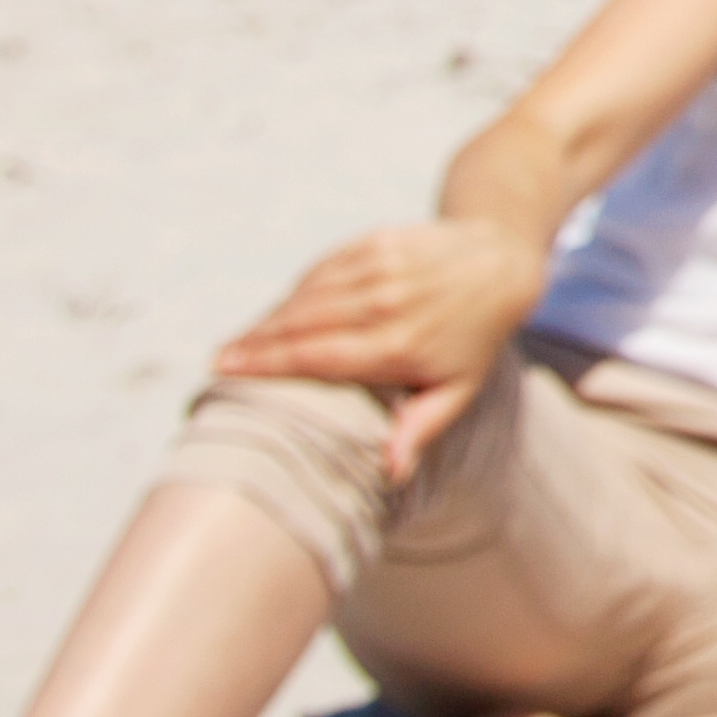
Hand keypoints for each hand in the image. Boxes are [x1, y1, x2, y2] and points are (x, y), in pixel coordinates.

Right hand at [209, 216, 553, 483]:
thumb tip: (390, 473)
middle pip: (299, 325)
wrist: (501, 263)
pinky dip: (295, 292)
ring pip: (305, 295)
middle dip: (252, 343)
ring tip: (237, 342)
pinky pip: (321, 269)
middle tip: (216, 363)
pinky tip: (277, 311)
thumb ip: (419, 430)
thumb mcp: (457, 390)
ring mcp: (379, 267)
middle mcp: (385, 303)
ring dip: (267, 318)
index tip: (224, 372)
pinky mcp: (374, 242)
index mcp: (398, 345)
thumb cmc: (471, 340)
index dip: (265, 363)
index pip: (315, 356)